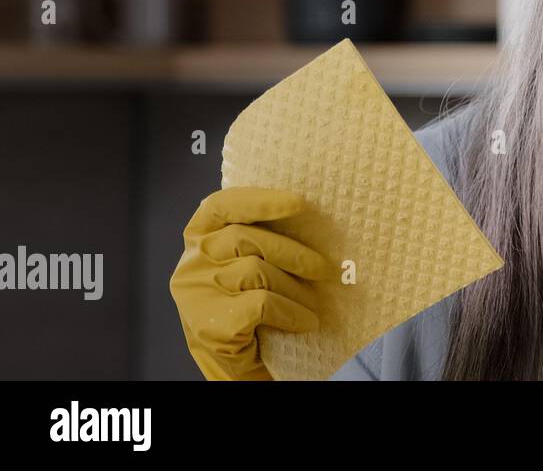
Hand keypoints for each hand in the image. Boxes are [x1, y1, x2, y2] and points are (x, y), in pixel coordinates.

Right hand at [169, 187, 334, 379]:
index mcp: (198, 240)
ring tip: (314, 303)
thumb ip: (260, 241)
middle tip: (326, 269)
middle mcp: (190, 264)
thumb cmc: (248, 308)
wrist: (236, 366)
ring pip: (256, 271)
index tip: (298, 203)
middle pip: (245, 238)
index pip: (221, 206)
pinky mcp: (209, 325)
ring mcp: (196, 295)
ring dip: (296, 288)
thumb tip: (312, 221)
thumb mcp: (247, 266)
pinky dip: (291, 312)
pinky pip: (262, 304)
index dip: (259, 201)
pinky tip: (305, 322)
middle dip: (294, 253)